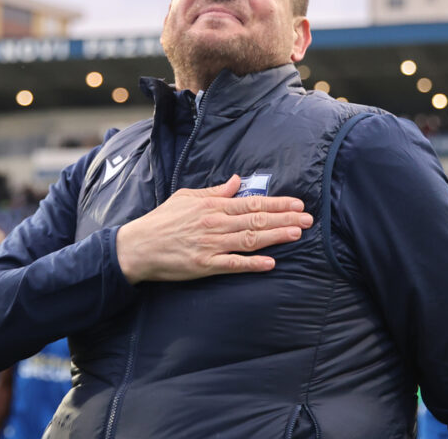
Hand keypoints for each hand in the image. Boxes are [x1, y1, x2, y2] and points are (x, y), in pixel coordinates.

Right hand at [116, 175, 311, 283]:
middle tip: (308, 219)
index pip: (251, 202)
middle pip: (256, 219)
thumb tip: (237, 181)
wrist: (138, 246)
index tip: (297, 204)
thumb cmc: (162, 220)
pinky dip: (253, 264)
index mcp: (212, 206)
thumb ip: (215, 191)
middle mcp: (215, 223)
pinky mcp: (204, 265)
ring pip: (250, 239)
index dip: (277, 203)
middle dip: (285, 218)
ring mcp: (211, 245)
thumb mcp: (187, 197)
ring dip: (276, 236)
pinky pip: (233, 264)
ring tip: (297, 234)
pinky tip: (271, 263)